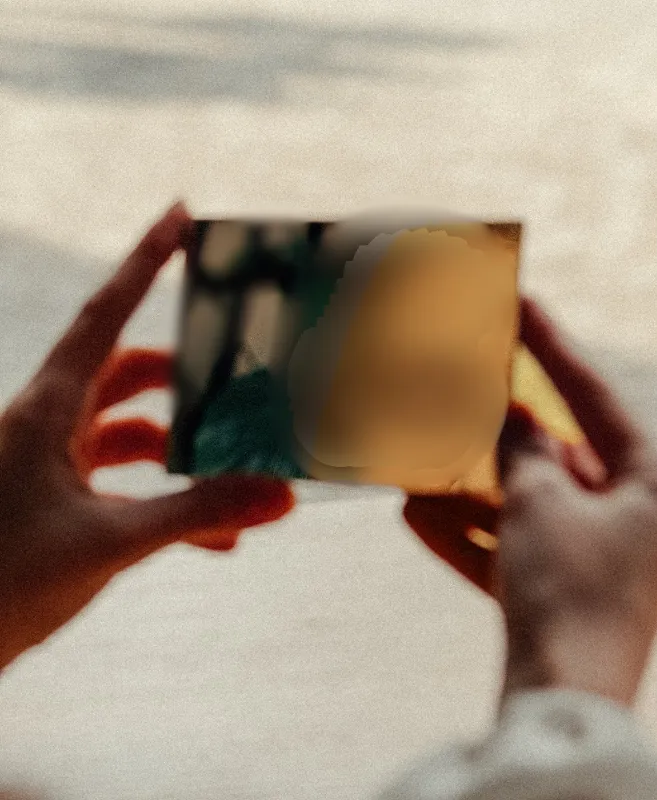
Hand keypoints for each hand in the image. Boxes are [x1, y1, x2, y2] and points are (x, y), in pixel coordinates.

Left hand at [0, 204, 293, 669]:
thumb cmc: (2, 582)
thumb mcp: (111, 540)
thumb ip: (199, 513)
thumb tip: (278, 497)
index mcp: (49, 408)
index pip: (106, 314)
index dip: (143, 260)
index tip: (179, 215)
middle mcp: (51, 422)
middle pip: (131, 373)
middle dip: (189, 382)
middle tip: (239, 384)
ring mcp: (54, 460)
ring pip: (134, 433)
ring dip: (185, 454)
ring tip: (237, 482)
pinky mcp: (60, 497)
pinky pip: (126, 482)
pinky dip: (168, 499)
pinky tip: (210, 538)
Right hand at [404, 297, 656, 706]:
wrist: (561, 709)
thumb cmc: (567, 596)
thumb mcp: (538, 502)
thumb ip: (523, 451)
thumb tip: (511, 420)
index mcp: (656, 488)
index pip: (597, 400)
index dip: (553, 348)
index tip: (521, 303)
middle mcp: (639, 522)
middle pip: (561, 457)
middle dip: (501, 432)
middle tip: (463, 385)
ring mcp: (603, 562)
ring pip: (530, 506)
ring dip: (475, 487)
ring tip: (420, 457)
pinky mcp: (567, 596)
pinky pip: (516, 549)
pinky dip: (474, 533)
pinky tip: (415, 513)